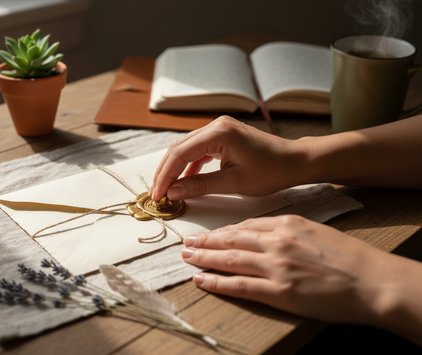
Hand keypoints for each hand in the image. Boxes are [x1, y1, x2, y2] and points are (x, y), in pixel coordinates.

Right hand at [150, 116, 306, 200]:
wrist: (295, 161)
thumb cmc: (271, 171)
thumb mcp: (234, 183)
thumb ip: (200, 186)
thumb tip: (173, 192)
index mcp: (219, 133)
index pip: (180, 153)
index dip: (165, 176)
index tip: (158, 195)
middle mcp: (216, 125)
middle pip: (179, 148)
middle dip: (165, 172)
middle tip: (157, 194)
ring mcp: (219, 129)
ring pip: (186, 148)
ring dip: (175, 169)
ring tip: (167, 189)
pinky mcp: (223, 136)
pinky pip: (198, 150)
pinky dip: (189, 166)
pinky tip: (184, 181)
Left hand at [181, 215, 404, 324]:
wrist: (371, 280)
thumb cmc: (348, 256)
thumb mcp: (315, 231)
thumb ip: (286, 230)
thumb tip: (262, 233)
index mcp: (286, 224)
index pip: (245, 225)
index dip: (222, 231)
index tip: (209, 233)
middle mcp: (276, 242)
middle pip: (231, 239)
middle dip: (205, 241)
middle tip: (187, 243)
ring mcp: (275, 266)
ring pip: (229, 259)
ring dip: (204, 258)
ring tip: (187, 258)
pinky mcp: (279, 291)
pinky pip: (239, 285)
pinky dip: (216, 282)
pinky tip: (201, 279)